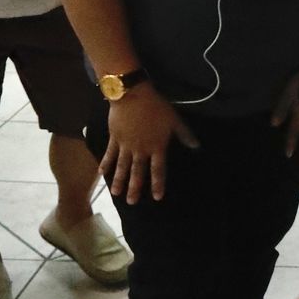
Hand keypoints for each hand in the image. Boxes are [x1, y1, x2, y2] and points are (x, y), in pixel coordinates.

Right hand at [99, 89, 198, 203]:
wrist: (133, 96)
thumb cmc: (156, 108)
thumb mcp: (175, 121)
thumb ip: (185, 135)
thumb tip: (196, 146)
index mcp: (156, 147)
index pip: (158, 170)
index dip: (158, 184)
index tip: (157, 197)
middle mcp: (140, 150)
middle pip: (137, 172)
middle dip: (135, 188)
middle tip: (132, 202)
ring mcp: (125, 146)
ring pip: (122, 167)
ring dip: (119, 181)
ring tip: (116, 194)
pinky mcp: (114, 139)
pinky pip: (109, 154)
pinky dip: (105, 163)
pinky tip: (101, 173)